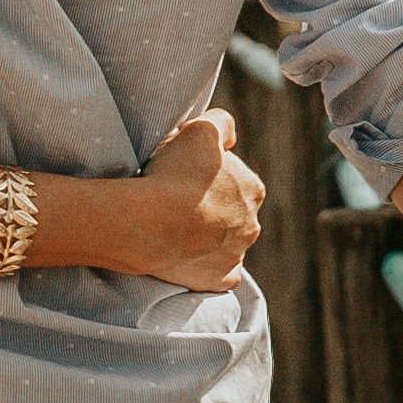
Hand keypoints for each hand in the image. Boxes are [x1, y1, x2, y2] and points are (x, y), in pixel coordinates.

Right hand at [109, 105, 264, 288]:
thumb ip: (222, 123)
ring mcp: (236, 255)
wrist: (149, 223)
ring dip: (207, 237)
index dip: (208, 176)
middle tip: (177, 202)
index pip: (234, 179)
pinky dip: (204, 266)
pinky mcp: (219, 279)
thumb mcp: (201, 127)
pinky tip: (185, 256)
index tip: (184, 177)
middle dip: (211, 208)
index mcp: (253, 189)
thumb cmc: (175, 174)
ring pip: (225, 243)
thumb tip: (229, 137)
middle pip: (231, 213)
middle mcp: (252, 224)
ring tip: (175, 229)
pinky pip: (217, 273)